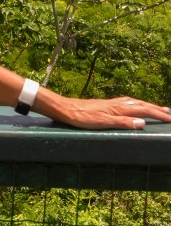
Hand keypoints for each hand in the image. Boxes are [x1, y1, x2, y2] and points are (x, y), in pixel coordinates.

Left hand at [53, 96, 170, 129]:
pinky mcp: (105, 105)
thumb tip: (143, 122)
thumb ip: (123, 123)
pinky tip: (132, 106)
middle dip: (156, 109)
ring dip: (146, 105)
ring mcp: (111, 103)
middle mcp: (117, 104)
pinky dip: (135, 104)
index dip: (158, 114)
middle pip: (141, 104)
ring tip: (156, 108)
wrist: (65, 109)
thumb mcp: (103, 123)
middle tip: (169, 113)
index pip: (144, 110)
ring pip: (134, 102)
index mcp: (119, 108)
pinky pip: (126, 102)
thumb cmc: (82, 117)